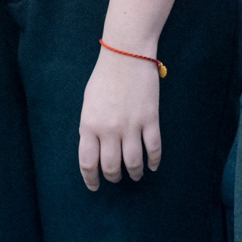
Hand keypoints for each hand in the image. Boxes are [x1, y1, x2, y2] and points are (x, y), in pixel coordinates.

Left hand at [78, 46, 161, 189]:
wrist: (126, 55)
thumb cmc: (104, 77)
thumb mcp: (88, 105)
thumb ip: (90, 128)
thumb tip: (96, 149)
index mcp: (89, 125)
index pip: (88, 163)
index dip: (91, 179)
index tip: (95, 186)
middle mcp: (109, 130)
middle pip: (111, 166)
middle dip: (114, 177)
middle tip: (116, 178)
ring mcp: (131, 125)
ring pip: (133, 162)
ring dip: (134, 173)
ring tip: (136, 175)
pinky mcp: (150, 119)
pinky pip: (153, 148)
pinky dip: (153, 161)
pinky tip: (152, 166)